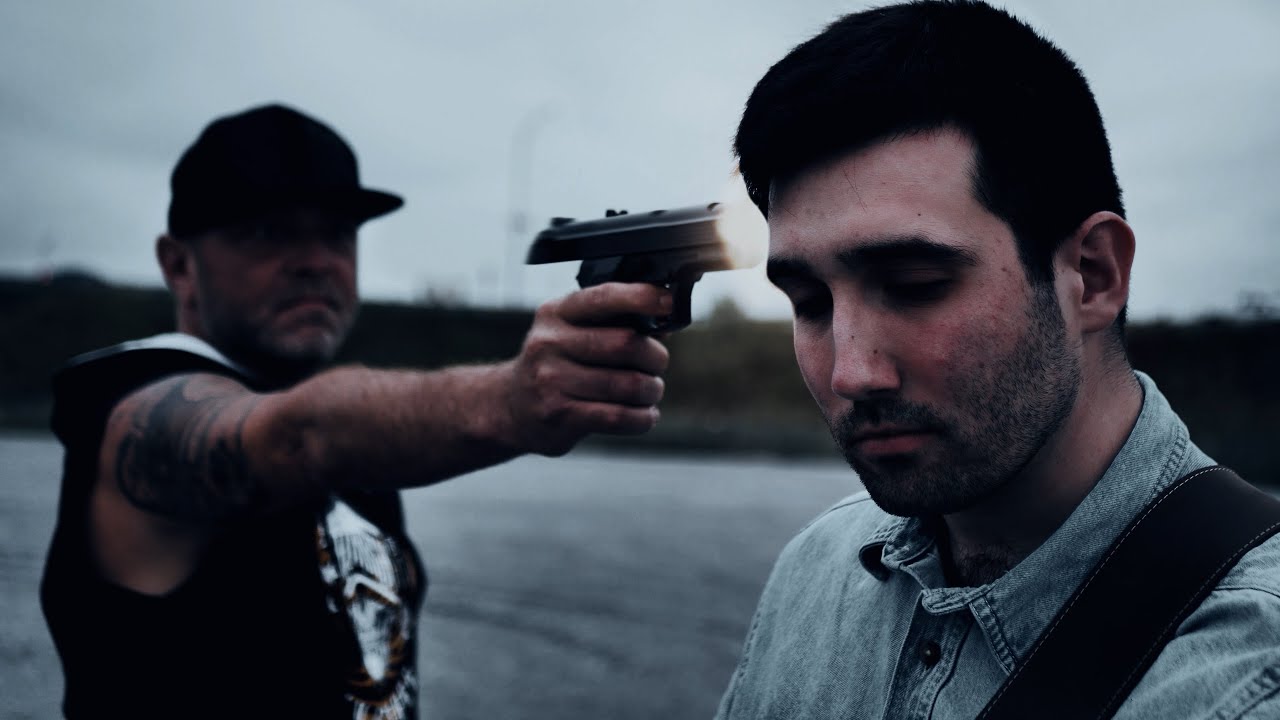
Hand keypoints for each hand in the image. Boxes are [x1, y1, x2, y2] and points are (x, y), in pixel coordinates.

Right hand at [502, 282, 671, 455]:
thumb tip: (665, 319)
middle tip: (657, 365)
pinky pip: (618, 416)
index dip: (641, 297)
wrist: (511, 406)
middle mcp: (549, 343)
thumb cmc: (557, 364)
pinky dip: (642, 417)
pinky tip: (643, 415)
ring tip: (650, 392)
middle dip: (655, 357)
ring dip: (651, 390)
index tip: (668, 303)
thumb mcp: (574, 331)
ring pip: (628, 384)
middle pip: (625, 344)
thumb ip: (616, 322)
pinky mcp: (559, 415)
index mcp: (556, 313)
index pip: (604, 297)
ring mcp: (550, 381)